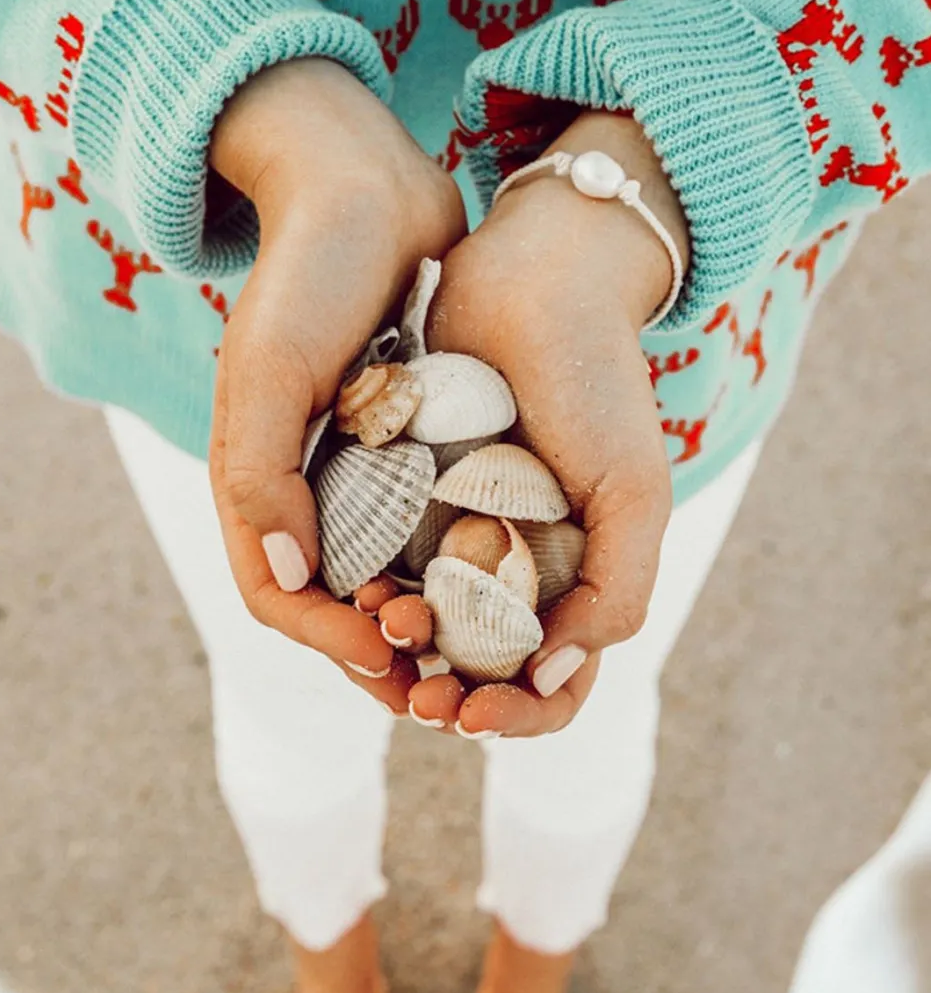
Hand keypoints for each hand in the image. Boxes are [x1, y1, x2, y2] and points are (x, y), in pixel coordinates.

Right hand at [208, 59, 465, 710]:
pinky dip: (461, 573)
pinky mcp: (413, 455)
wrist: (369, 191)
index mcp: (256, 487)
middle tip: (443, 689)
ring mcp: (361, 477)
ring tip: (480, 659)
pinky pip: (434, 535)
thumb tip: (284, 578)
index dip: (327, 641)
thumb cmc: (309, 272)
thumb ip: (260, 473)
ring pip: (392, 584)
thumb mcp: (271, 367)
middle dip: (388, 656)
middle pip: (339, 609)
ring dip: (431, 631)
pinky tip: (505, 592)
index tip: (387, 659)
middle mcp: (307, 494)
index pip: (278, 597)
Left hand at [404, 112, 689, 736]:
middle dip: (446, 696)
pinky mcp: (400, 498)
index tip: (477, 714)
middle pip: (475, 672)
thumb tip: (554, 677)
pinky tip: (359, 593)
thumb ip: (616, 593)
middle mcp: (509, 571)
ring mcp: (452, 537)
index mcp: (571, 580)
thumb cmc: (598, 383)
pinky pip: (376, 565)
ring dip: (399, 654)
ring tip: (387, 632)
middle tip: (421, 698)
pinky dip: (366, 593)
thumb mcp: (631, 492)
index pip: (550, 686)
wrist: (535, 276)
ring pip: (419, 630)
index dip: (517, 716)